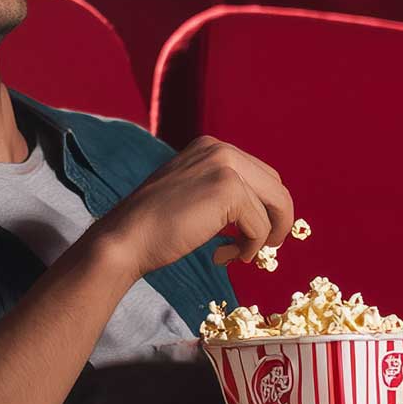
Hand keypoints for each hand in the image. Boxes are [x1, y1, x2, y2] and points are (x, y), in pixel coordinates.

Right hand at [88, 136, 293, 278]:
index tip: (252, 235)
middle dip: (274, 221)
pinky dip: (248, 249)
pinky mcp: (229, 189)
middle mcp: (220, 149)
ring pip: (275, 207)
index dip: (265, 209)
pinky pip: (260, 226)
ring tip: (235, 255)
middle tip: (258, 248)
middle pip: (277, 187)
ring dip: (260, 239)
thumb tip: (265, 211)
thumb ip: (222, 192)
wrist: (126, 238)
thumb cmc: (155, 227)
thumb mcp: (192, 194)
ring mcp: (225, 166)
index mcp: (211, 147)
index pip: (262, 176)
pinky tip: (221, 256)